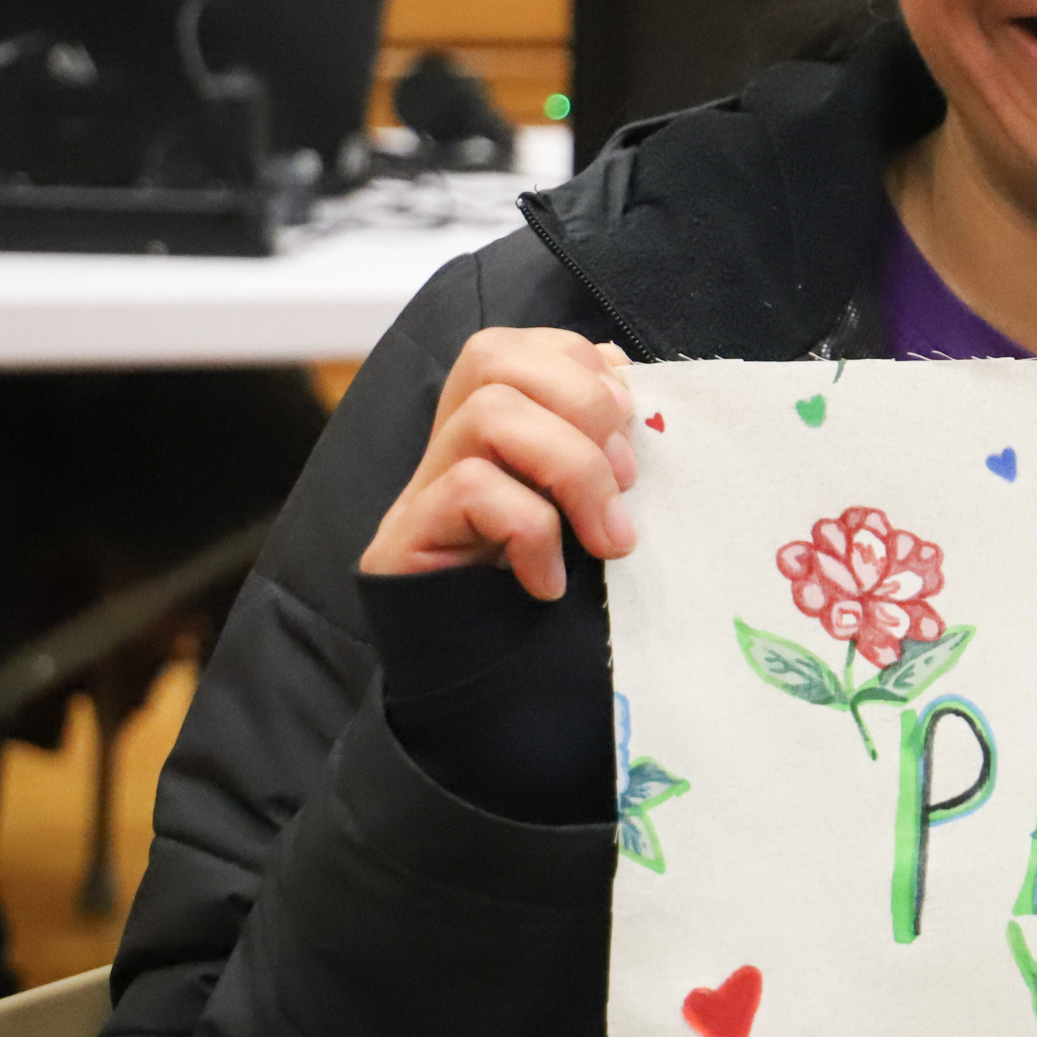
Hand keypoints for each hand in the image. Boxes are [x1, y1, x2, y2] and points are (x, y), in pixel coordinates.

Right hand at [359, 329, 640, 600]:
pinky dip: (531, 530)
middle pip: (492, 356)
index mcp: (490, 424)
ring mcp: (420, 490)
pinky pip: (470, 489)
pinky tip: (550, 580)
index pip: (519, 345)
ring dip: (571, 469)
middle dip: (582, 404)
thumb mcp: (588, 507)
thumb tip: (630, 391)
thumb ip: (602, 447)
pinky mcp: (406, 540)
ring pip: (488, 414)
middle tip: (627, 482)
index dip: (584, 370)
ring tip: (606, 539)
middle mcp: (446, 445)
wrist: (486, 691)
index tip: (630, 430)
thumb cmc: (546, 590)